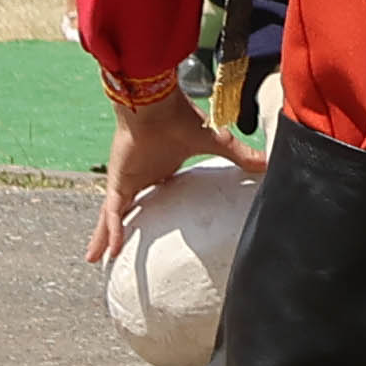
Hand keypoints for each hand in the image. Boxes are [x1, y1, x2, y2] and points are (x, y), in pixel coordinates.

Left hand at [92, 83, 235, 260]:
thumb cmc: (182, 118)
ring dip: (105, 237)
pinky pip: (113, 213)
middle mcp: (141, 177)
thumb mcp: (217, 143)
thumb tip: (270, 162)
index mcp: (161, 168)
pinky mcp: (118, 183)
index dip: (152, 209)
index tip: (153, 224)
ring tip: (96, 260)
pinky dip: (112, 232)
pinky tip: (108, 252)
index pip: (154, 193)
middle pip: (128, 210)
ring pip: (113, 216)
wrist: (157, 105)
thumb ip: (241, 155)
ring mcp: (127, 181)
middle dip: (120, 229)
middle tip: (112, 252)